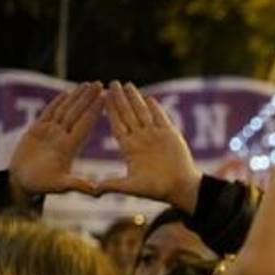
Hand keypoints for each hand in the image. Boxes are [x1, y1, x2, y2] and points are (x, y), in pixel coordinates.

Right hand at [7, 82, 102, 198]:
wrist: (22, 183)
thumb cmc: (41, 186)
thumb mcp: (60, 186)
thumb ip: (77, 185)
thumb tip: (97, 191)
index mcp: (69, 147)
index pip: (84, 125)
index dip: (94, 111)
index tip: (105, 98)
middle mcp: (62, 137)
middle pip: (77, 113)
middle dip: (88, 99)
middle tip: (100, 84)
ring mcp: (50, 132)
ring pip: (65, 110)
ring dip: (76, 97)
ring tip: (87, 84)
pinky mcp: (37, 130)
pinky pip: (48, 113)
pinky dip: (57, 103)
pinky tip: (67, 93)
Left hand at [97, 82, 201, 212]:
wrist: (180, 188)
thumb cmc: (157, 190)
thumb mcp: (131, 187)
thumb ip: (113, 185)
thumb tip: (93, 191)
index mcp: (130, 148)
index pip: (117, 124)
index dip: (110, 111)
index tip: (101, 98)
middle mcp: (141, 139)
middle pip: (128, 114)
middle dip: (120, 99)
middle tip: (112, 83)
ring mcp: (156, 136)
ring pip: (143, 113)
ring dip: (135, 99)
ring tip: (127, 85)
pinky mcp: (171, 135)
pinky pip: (161, 118)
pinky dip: (155, 108)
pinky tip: (149, 98)